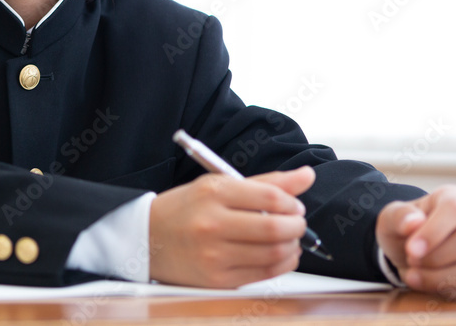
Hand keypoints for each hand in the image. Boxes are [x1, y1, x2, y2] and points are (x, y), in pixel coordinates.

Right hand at [149, 166, 314, 287]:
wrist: (148, 237)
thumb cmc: (186, 209)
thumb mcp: (218, 185)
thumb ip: (265, 182)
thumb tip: (307, 176)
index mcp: (212, 192)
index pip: (269, 197)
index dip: (292, 203)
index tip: (294, 205)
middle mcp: (212, 223)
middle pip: (275, 229)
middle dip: (297, 226)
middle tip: (296, 222)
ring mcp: (214, 254)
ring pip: (274, 253)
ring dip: (292, 246)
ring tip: (288, 238)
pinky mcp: (218, 278)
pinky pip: (264, 273)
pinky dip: (282, 264)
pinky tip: (279, 254)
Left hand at [377, 185, 455, 299]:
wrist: (410, 253)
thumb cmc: (403, 229)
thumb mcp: (391, 217)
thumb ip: (399, 216)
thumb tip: (414, 222)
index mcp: (455, 197)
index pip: (455, 209)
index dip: (434, 231)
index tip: (411, 250)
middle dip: (435, 257)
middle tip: (411, 260)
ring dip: (440, 277)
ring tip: (414, 274)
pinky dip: (448, 289)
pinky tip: (428, 283)